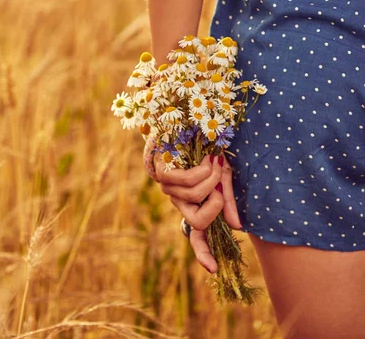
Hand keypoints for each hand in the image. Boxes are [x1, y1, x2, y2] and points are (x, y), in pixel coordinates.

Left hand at [153, 153, 241, 272]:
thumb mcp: (225, 182)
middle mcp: (180, 204)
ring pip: (194, 197)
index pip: (196, 237)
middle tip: (222, 183)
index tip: (214, 270)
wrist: (192, 131)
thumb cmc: (210, 158)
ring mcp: (170, 192)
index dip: (203, 253)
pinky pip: (187, 182)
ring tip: (214, 164)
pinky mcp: (163, 176)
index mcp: (195, 208)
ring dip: (211, 180)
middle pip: (197, 221)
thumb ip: (227, 203)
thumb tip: (237, 228)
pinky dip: (202, 172)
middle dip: (216, 203)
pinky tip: (207, 161)